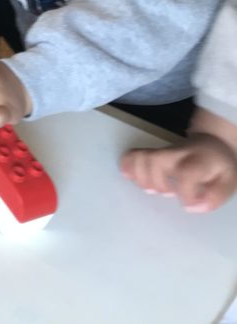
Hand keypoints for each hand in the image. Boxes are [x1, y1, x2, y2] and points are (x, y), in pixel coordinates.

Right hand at [121, 135, 236, 212]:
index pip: (186, 172)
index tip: (188, 205)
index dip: (185, 192)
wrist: (213, 143)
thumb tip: (194, 208)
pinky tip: (126, 175)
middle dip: (156, 181)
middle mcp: (178, 153)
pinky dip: (127, 164)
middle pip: (156, 160)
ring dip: (140, 175)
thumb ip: (215, 196)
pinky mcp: (154, 153)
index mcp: (200, 160)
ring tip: (150, 189)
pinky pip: (135, 153)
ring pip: (143, 156)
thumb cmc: (220, 167)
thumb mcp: (229, 182)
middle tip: (166, 194)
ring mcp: (164, 151)